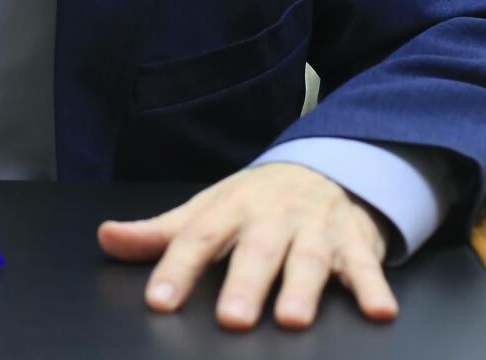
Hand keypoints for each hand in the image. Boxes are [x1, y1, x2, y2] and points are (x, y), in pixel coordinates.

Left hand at [97, 162, 397, 330]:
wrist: (325, 167)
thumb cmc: (257, 200)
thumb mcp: (207, 209)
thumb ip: (160, 233)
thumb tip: (107, 238)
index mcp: (230, 210)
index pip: (197, 238)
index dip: (176, 268)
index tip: (159, 300)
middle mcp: (272, 217)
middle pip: (256, 252)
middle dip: (244, 285)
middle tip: (232, 318)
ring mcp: (314, 229)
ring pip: (308, 259)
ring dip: (302, 289)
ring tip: (292, 319)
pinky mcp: (353, 243)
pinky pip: (365, 266)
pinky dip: (374, 288)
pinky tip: (379, 311)